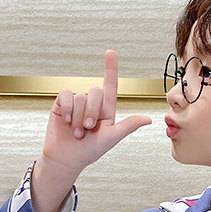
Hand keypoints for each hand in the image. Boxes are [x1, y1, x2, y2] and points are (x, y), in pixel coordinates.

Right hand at [31, 51, 151, 211]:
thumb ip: (129, 125)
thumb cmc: (90, 151)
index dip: (110, 69)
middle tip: (88, 129)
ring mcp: (76, 104)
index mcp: (106, 110)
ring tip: (77, 132)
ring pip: (80, 96)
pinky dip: (68, 109)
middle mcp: (92, 105)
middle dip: (92, 112)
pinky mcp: (62, 104)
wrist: (67, 158)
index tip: (110, 53)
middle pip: (95, 92)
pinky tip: (67, 121)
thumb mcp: (112, 137)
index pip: (110, 86)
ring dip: (79, 117)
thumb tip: (149, 119)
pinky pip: (66, 95)